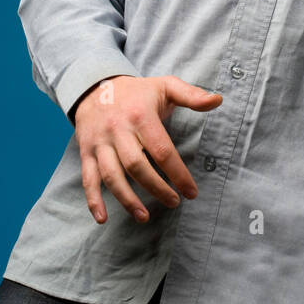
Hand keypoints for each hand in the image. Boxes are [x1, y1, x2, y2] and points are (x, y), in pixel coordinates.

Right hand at [73, 75, 222, 224]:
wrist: (94, 86)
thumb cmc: (137, 92)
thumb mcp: (165, 86)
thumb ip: (192, 95)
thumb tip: (217, 100)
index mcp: (141, 115)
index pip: (162, 150)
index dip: (178, 174)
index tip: (191, 192)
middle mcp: (118, 129)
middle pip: (137, 166)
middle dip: (156, 188)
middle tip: (174, 202)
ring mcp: (100, 142)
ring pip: (112, 176)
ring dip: (127, 200)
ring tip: (144, 217)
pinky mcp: (85, 151)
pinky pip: (88, 179)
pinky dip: (93, 200)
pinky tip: (102, 218)